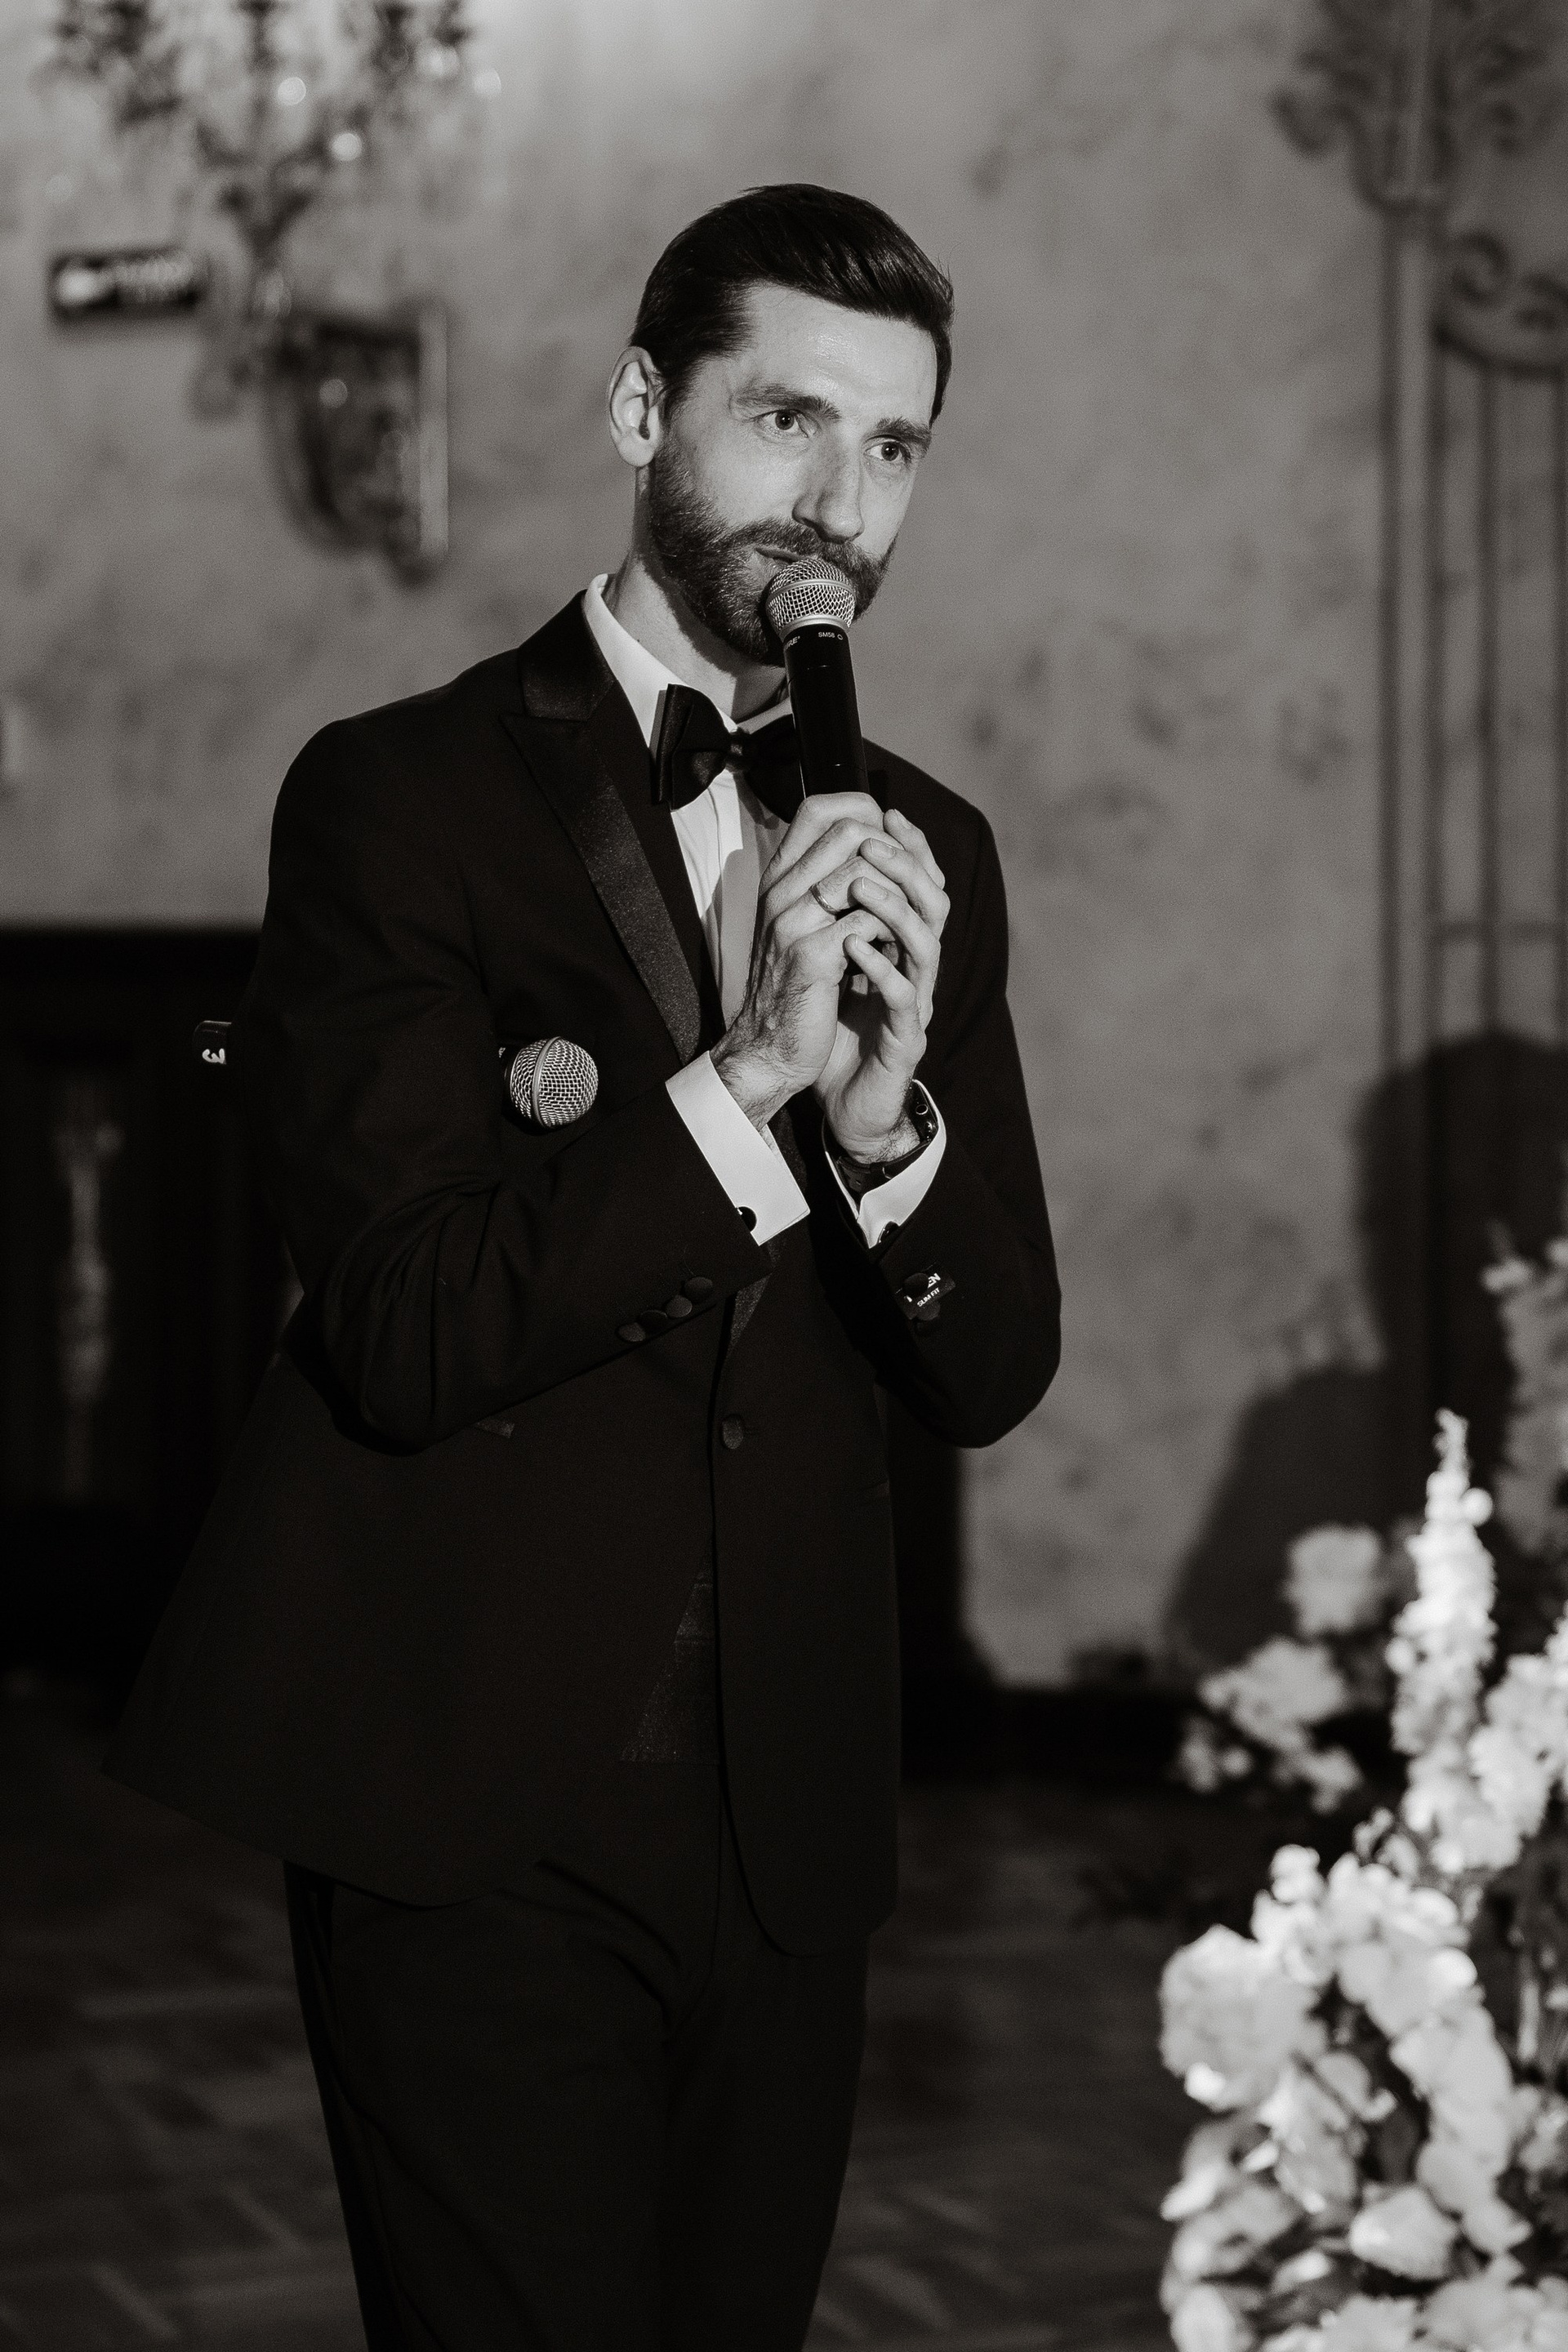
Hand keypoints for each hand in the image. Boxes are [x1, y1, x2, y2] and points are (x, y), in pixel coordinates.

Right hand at [710, 794, 895, 1128]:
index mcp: (779, 879)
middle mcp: (780, 892)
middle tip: (912, 888)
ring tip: (905, 921)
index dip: (864, 812)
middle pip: (851, 832)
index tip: (890, 842)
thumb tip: (875, 845)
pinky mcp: (810, 958)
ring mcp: (791, 922)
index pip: (819, 809)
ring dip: (899, 896)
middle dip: (895, 855)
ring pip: (864, 873)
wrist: (768, 1049)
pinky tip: (894, 951)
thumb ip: (827, 885)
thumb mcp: (804, 926)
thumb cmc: (795, 987)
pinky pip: (866, 922)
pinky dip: (890, 932)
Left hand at [814, 809, 948, 1161]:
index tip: (886, 811)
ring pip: (925, 946)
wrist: (844, 1104)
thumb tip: (827, 867)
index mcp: (903, 949)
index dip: (911, 848)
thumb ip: (842, 921)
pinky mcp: (905, 1040)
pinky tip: (856, 947)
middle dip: (907, 868)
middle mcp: (918, 971)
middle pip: (933, 905)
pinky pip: (903, 998)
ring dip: (894, 910)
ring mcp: (915, 1005)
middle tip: (874, 843)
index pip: (920, 886)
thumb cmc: (841, 1035)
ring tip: (859, 886)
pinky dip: (882, 969)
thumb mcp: (837, 968)